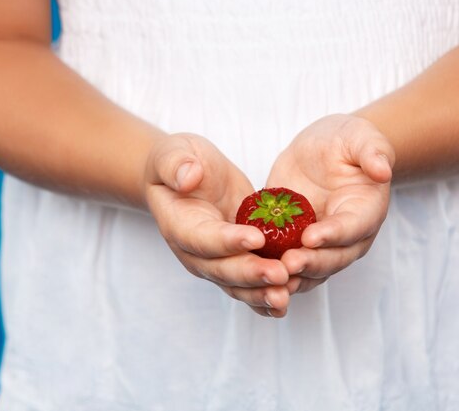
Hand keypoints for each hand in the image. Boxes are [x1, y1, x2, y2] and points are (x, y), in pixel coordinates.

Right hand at [144, 133, 295, 316]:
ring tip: (286, 296)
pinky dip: (265, 298)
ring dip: (262, 293)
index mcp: (180, 226)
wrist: (186, 178)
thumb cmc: (178, 162)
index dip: (228, 241)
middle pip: (223, 270)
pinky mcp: (236, 261)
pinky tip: (284, 305)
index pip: (203, 238)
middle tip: (281, 275)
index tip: (256, 238)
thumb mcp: (172, 153)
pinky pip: (249, 285)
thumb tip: (188, 177)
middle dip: (252, 274)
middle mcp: (196, 252)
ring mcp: (216, 261)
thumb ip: (175, 164)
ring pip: (238, 285)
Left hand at [266, 114, 394, 292]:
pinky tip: (253, 273)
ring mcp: (321, 244)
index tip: (310, 237)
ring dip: (292, 276)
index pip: (353, 228)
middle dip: (310, 263)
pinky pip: (286, 263)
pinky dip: (272, 271)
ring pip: (311, 270)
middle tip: (287, 264)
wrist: (324, 149)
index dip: (333, 235)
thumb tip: (383, 171)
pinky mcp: (296, 243)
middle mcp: (347, 236)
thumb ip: (373, 152)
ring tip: (270, 276)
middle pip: (332, 258)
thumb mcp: (361, 137)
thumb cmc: (347, 141)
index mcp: (366, 212)